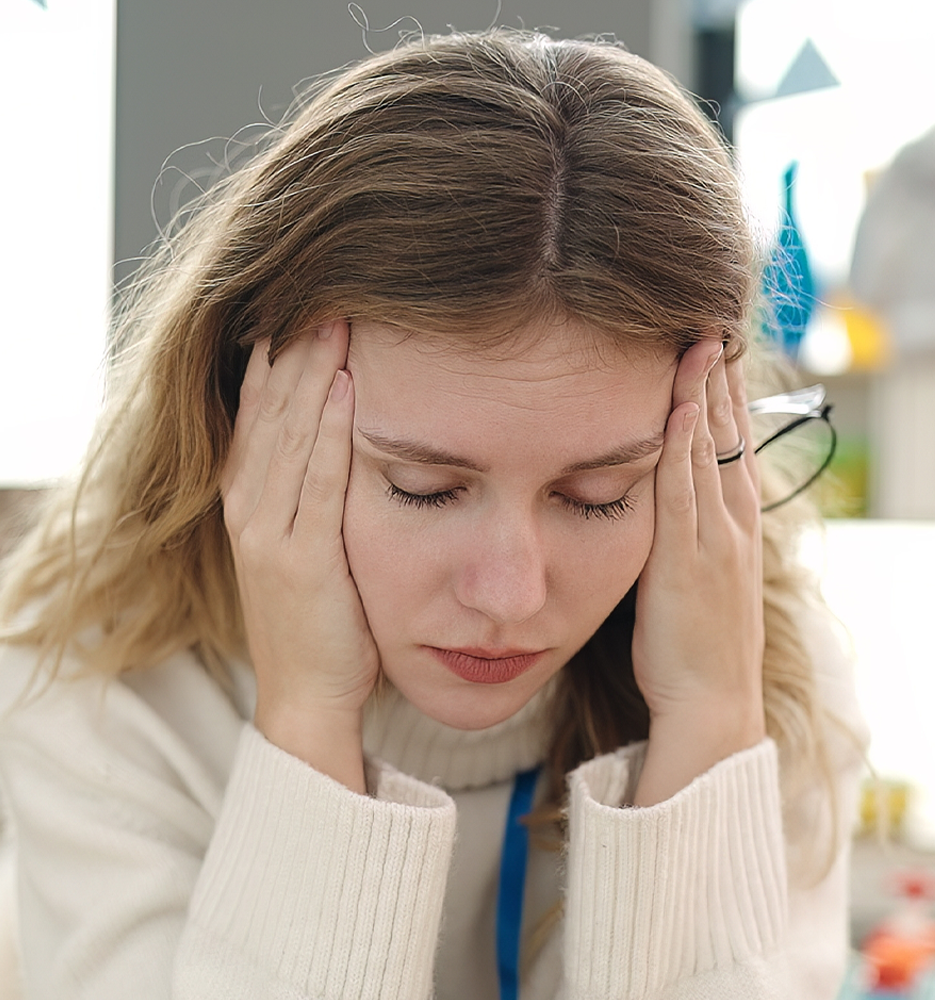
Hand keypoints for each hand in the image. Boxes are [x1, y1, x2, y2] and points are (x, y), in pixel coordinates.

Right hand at [220, 320, 374, 792]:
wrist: (310, 696)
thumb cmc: (328, 619)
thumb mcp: (317, 541)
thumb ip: (322, 490)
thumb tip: (354, 430)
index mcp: (251, 498)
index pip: (262, 409)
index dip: (279, 354)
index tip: (305, 300)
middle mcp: (249, 506)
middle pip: (271, 407)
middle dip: (296, 345)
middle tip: (324, 283)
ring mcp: (268, 531)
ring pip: (290, 432)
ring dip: (311, 370)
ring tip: (335, 314)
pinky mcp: (297, 558)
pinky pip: (316, 480)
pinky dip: (329, 430)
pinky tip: (344, 386)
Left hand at [629, 339, 765, 806]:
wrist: (712, 706)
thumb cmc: (696, 651)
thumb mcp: (696, 580)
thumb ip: (684, 537)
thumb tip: (660, 504)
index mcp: (736, 526)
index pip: (732, 441)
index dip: (723, 394)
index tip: (714, 347)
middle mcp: (733, 523)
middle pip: (727, 433)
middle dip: (718, 377)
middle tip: (710, 320)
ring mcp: (715, 540)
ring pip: (709, 451)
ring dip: (701, 394)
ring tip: (695, 342)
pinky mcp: (686, 560)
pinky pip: (685, 490)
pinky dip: (681, 446)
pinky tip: (676, 409)